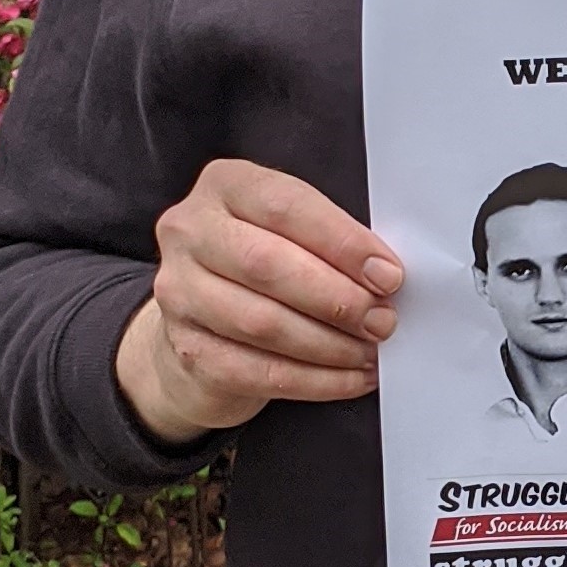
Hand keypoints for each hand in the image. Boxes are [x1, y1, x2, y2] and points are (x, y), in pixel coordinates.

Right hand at [117, 158, 402, 444]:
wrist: (204, 321)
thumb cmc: (265, 264)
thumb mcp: (293, 232)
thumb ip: (331, 242)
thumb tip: (384, 275)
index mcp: (225, 186)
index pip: (286, 207)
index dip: (342, 243)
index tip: (388, 275)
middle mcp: (190, 232)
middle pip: (267, 265)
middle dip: (337, 298)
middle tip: (381, 319)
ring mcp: (179, 292)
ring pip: (261, 323)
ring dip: (329, 344)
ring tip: (369, 351)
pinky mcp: (186, 349)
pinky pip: (257, 371)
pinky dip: (314, 380)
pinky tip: (349, 378)